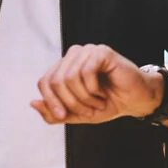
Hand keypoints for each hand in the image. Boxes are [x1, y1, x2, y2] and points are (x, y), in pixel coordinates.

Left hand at [31, 44, 163, 124]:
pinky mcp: (102, 52)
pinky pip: (86, 72)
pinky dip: (93, 88)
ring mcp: (87, 51)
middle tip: (87, 111)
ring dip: (83, 98)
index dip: (50, 101)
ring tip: (97, 102)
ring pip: (69, 77)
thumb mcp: (77, 113)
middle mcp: (73, 55)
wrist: (135, 101)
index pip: (44, 81)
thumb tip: (33, 103)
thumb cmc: (108, 103)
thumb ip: (55, 112)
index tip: (62, 116)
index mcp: (65, 66)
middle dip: (70, 102)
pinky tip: (102, 92)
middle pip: (55, 80)